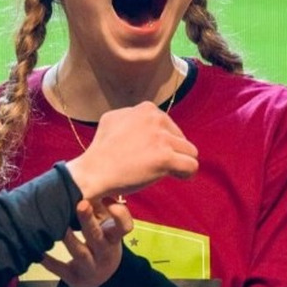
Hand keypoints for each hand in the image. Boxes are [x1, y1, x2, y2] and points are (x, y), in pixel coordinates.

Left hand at [40, 198, 131, 286]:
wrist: (102, 279)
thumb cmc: (103, 243)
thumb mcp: (107, 229)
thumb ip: (101, 207)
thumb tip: (90, 178)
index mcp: (113, 238)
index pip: (124, 227)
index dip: (120, 215)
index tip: (110, 201)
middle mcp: (104, 253)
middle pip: (97, 236)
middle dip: (88, 221)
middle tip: (81, 204)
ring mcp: (90, 267)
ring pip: (79, 253)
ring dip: (69, 239)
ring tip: (58, 225)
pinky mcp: (75, 279)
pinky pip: (60, 269)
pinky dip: (48, 261)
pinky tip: (37, 252)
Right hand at [64, 102, 197, 199]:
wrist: (94, 171)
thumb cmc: (102, 150)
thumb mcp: (114, 119)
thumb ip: (133, 116)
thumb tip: (151, 118)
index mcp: (146, 109)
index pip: (169, 126)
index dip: (163, 142)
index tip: (151, 153)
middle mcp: (155, 119)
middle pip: (181, 138)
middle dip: (172, 152)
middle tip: (154, 164)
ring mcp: (161, 138)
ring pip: (190, 152)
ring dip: (179, 163)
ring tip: (165, 172)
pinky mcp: (165, 158)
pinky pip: (191, 166)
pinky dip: (186, 174)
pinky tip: (177, 177)